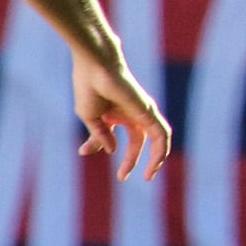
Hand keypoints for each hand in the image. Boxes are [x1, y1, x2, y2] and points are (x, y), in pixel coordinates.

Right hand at [72, 55, 171, 181]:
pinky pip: (162, 135)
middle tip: (122, 177)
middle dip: (131, 160)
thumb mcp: (90, 117)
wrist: (96, 68)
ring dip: (154, 159)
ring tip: (149, 176)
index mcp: (115, 113)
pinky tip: (156, 163)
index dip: (99, 147)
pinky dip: (161, 150)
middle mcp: (131, 113)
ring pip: (155, 140)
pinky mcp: (150, 112)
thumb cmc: (89, 87)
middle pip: (136, 141)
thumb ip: (101, 136)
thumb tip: (111, 151)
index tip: (83, 152)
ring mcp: (142, 112)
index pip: (112, 136)